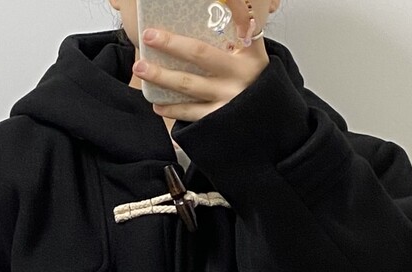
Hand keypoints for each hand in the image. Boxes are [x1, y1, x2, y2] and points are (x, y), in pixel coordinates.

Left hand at [133, 0, 268, 123]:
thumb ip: (243, 30)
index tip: (194, 11)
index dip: (215, 18)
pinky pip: (191, 114)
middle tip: (148, 37)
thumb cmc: (257, 81)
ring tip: (141, 68)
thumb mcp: (256, 54)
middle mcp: (236, 76)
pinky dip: (172, 110)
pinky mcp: (219, 121)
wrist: (270, 119)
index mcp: (247, 55)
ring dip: (162, 77)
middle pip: (199, 56)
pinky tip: (156, 104)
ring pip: (189, 86)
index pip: (231, 29)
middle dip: (171, 45)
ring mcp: (227, 100)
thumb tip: (228, 5)